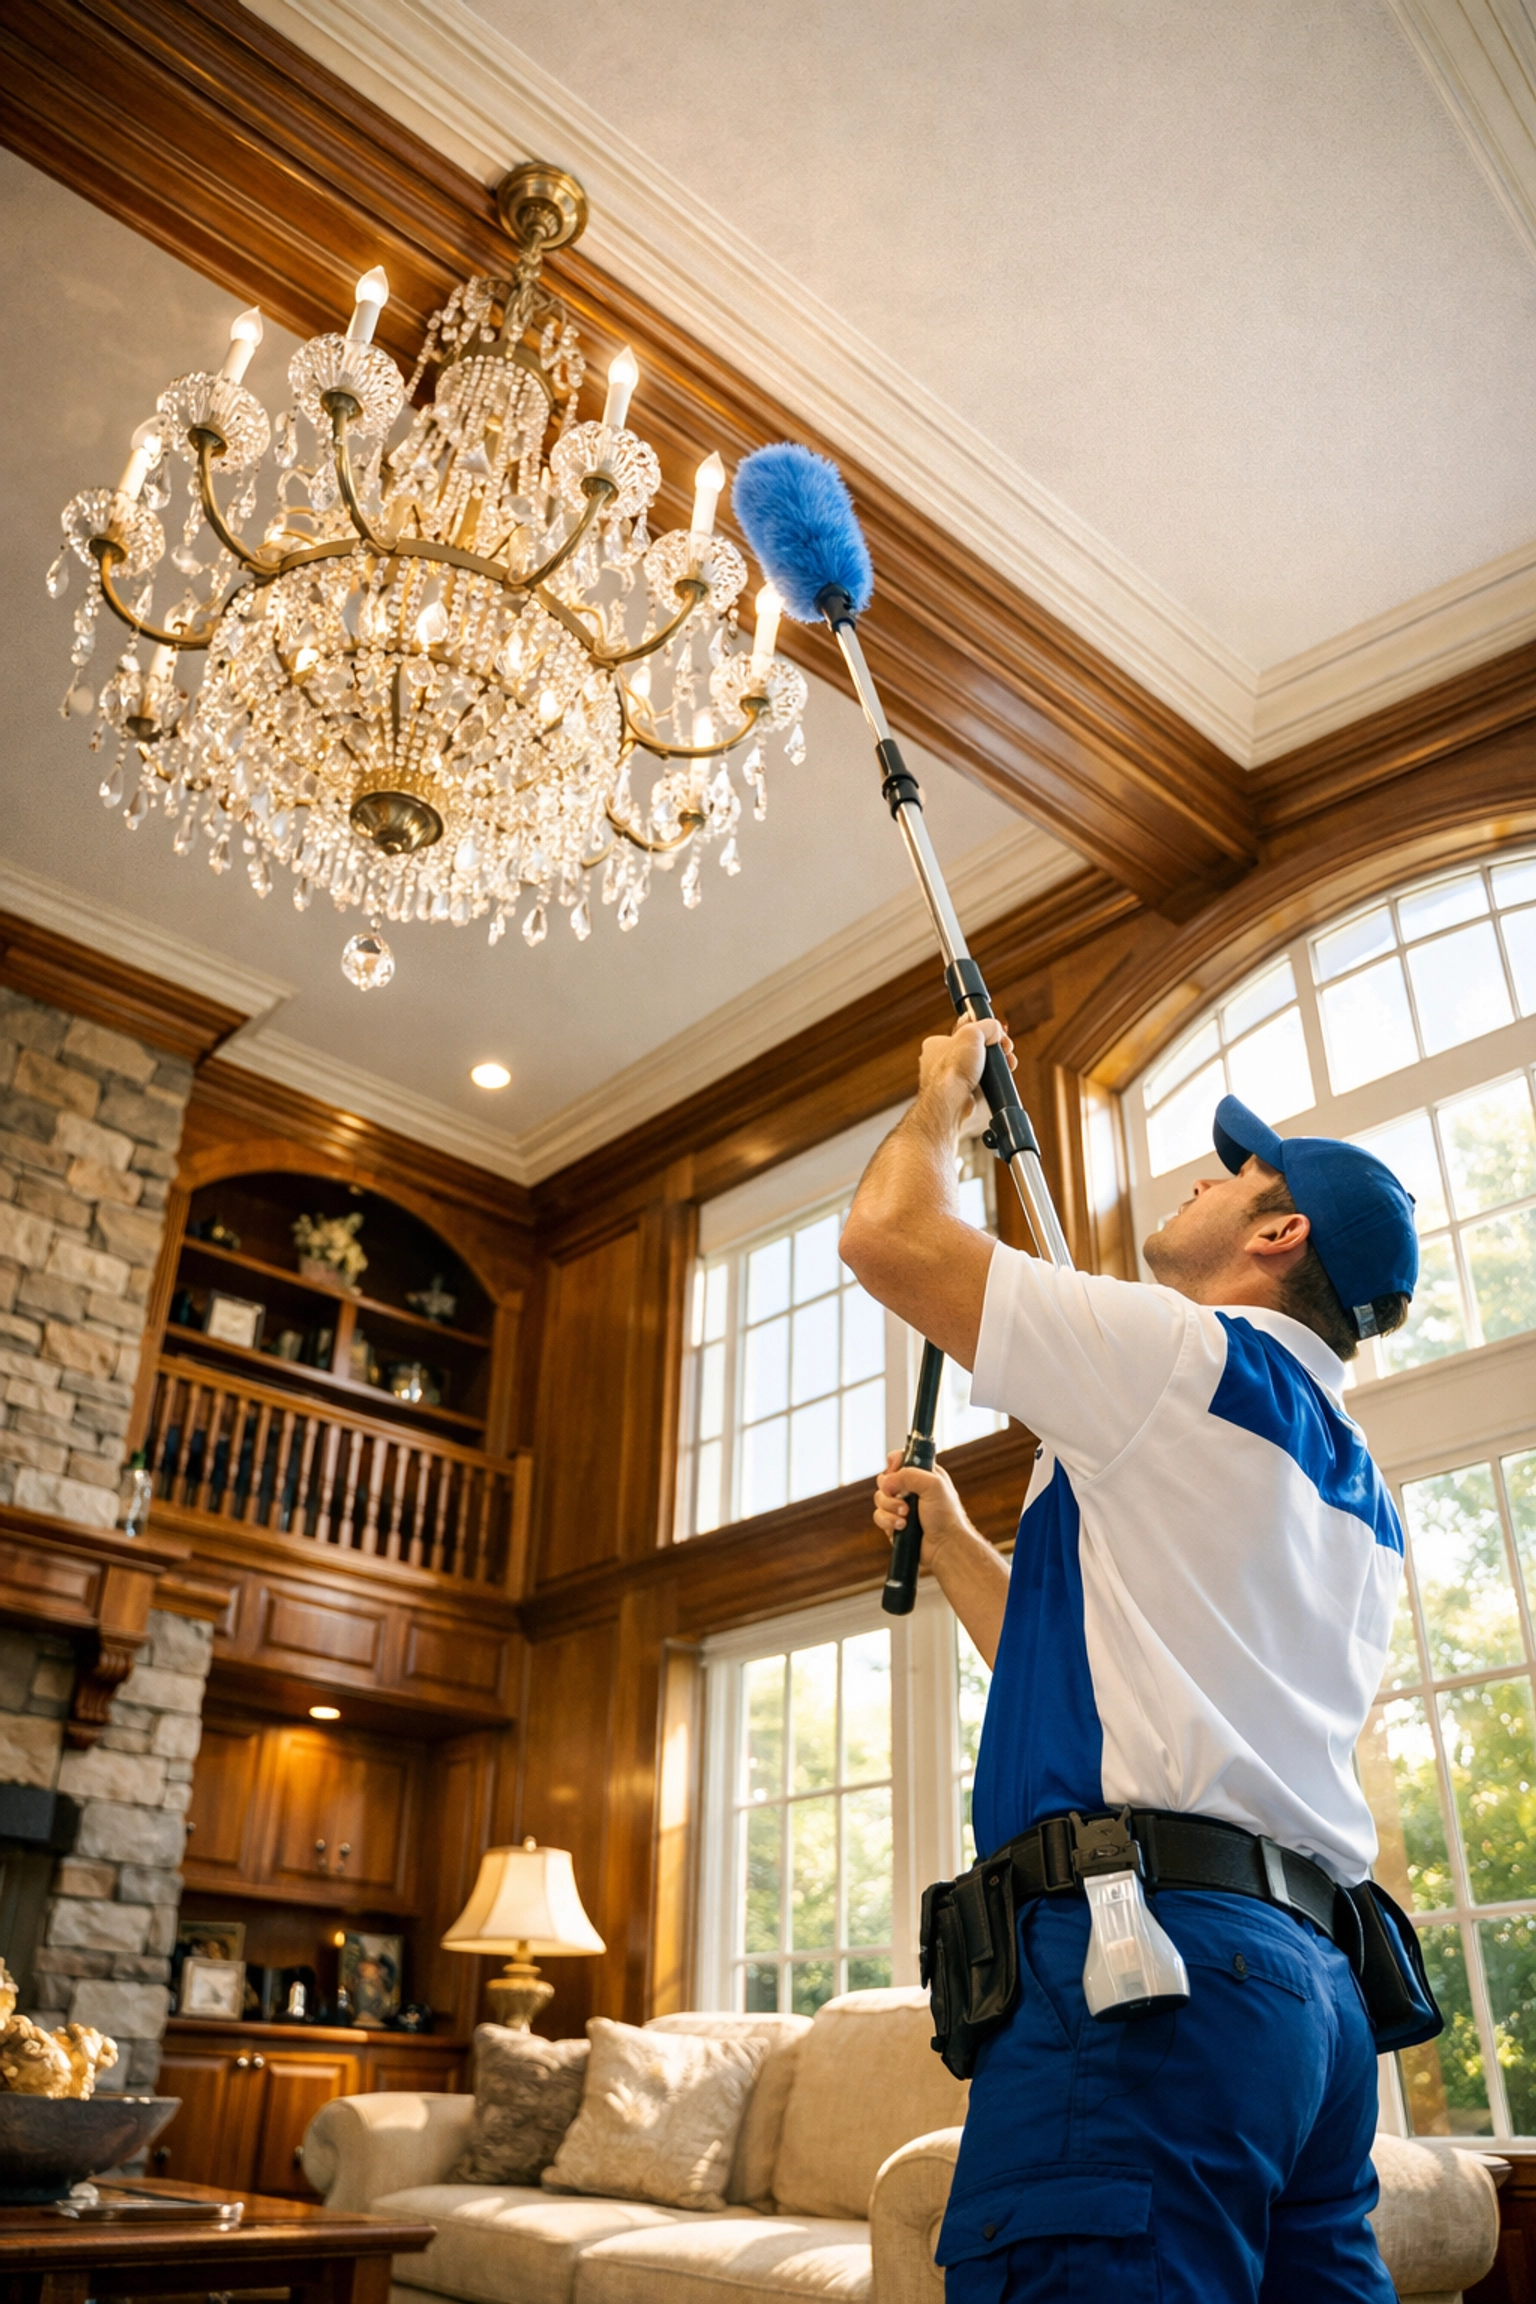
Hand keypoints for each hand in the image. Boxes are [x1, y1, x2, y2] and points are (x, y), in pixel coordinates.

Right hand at [873, 1451, 975, 1563]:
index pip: (900, 1460)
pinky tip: (902, 1527)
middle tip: (903, 1498)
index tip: (895, 1470)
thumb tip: (887, 1482)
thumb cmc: (946, 1516)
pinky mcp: (894, 1523)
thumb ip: (909, 1474)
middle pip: (884, 1479)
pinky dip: (888, 1521)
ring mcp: (901, 1507)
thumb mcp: (933, 1485)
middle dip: (890, 1489)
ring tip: (906, 1516)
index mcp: (923, 1475)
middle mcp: (911, 1489)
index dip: (894, 1463)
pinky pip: (879, 1516)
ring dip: (890, 1507)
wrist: (945, 1546)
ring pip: (879, 1499)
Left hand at [916, 1017, 1014, 1133]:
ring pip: (980, 1066)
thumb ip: (986, 1025)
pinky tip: (997, 1079)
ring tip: (1005, 1062)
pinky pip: (982, 1083)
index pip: (964, 1031)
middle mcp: (941, 1062)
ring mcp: (952, 1079)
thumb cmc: (952, 1068)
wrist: (952, 1101)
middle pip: (975, 1049)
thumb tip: (995, 1029)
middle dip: (993, 1048)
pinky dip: (992, 1081)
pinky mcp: (963, 1093)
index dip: (982, 1030)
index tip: (994, 1032)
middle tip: (1004, 1048)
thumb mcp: (971, 1033)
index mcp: (936, 1044)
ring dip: (996, 1064)